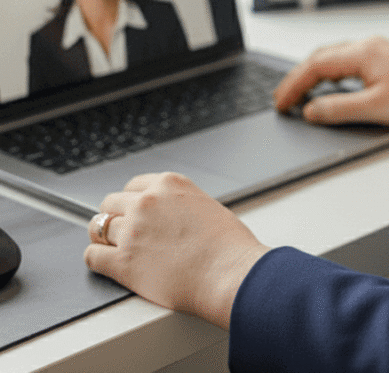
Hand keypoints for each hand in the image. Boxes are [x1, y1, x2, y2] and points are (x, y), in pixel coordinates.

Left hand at [84, 172, 267, 328]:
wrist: (228, 272)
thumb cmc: (228, 245)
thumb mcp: (205, 206)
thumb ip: (180, 205)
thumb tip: (170, 217)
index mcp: (169, 184)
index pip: (133, 185)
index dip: (131, 201)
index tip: (130, 211)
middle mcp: (147, 201)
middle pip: (110, 203)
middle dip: (115, 217)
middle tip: (122, 232)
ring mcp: (132, 230)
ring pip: (98, 228)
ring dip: (104, 238)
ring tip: (112, 248)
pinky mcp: (123, 261)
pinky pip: (92, 256)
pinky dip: (96, 259)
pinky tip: (105, 263)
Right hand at [272, 36, 388, 125]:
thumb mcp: (375, 108)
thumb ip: (338, 108)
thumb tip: (310, 110)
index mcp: (362, 52)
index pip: (315, 65)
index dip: (294, 84)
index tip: (281, 102)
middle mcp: (367, 44)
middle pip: (321, 56)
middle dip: (298, 77)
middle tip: (283, 99)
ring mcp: (377, 48)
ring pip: (334, 57)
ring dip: (314, 73)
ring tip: (300, 94)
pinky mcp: (385, 56)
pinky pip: (347, 60)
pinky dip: (330, 73)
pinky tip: (330, 86)